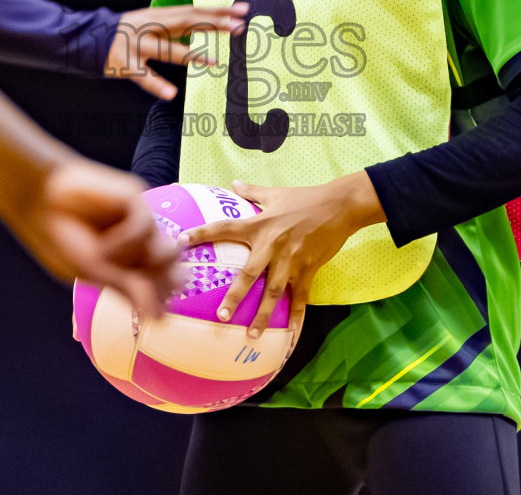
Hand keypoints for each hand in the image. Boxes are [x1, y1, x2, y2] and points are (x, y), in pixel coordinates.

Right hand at [10, 157, 180, 317]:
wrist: (41, 200)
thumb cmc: (62, 237)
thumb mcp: (96, 272)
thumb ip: (130, 289)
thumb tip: (160, 317)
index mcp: (131, 262)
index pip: (165, 281)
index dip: (160, 294)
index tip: (146, 304)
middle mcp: (142, 240)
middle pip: (174, 266)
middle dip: (157, 279)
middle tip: (124, 275)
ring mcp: (141, 219)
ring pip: (164, 251)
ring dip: (133, 260)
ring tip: (102, 255)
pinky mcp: (136, 198)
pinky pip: (144, 228)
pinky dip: (122, 243)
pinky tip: (100, 243)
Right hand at [104, 4, 247, 99]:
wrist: (84, 37)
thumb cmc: (125, 33)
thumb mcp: (151, 23)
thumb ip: (176, 26)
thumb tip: (208, 24)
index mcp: (158, 16)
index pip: (193, 11)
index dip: (218, 11)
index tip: (243, 10)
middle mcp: (149, 26)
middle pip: (185, 22)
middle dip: (213, 23)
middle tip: (239, 26)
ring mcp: (136, 45)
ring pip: (165, 50)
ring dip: (190, 55)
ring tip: (213, 62)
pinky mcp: (123, 65)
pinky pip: (142, 76)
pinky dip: (156, 84)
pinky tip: (171, 93)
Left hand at [177, 174, 385, 338]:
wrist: (339, 205)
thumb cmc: (305, 197)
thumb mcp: (276, 193)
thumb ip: (252, 192)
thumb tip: (233, 184)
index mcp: (260, 224)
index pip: (225, 228)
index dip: (202, 234)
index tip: (181, 242)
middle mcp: (273, 244)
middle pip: (250, 274)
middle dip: (236, 296)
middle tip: (221, 315)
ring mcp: (292, 259)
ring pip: (274, 291)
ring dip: (263, 314)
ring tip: (251, 334)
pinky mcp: (309, 269)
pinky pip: (301, 297)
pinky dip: (297, 317)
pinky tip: (291, 335)